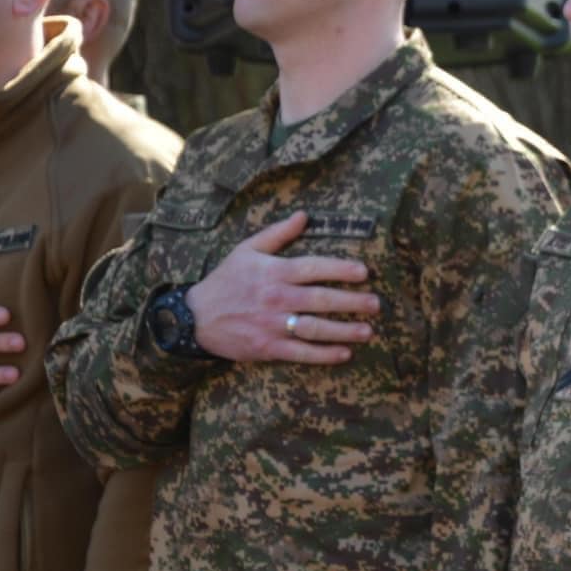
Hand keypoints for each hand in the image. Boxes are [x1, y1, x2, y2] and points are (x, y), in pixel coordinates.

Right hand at [184, 212, 377, 363]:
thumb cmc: (226, 280)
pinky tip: (344, 353)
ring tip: (368, 331)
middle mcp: (276, 298)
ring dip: (344, 331)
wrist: (195, 317)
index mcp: (274, 272)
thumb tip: (303, 215)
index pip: (314, 268)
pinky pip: (301, 352)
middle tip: (376, 304)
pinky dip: (324, 354)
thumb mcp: (246, 250)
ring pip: (315, 328)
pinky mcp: (268, 347)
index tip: (364, 272)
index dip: (341, 269)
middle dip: (351, 302)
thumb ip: (277, 234)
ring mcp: (272, 324)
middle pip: (320, 299)